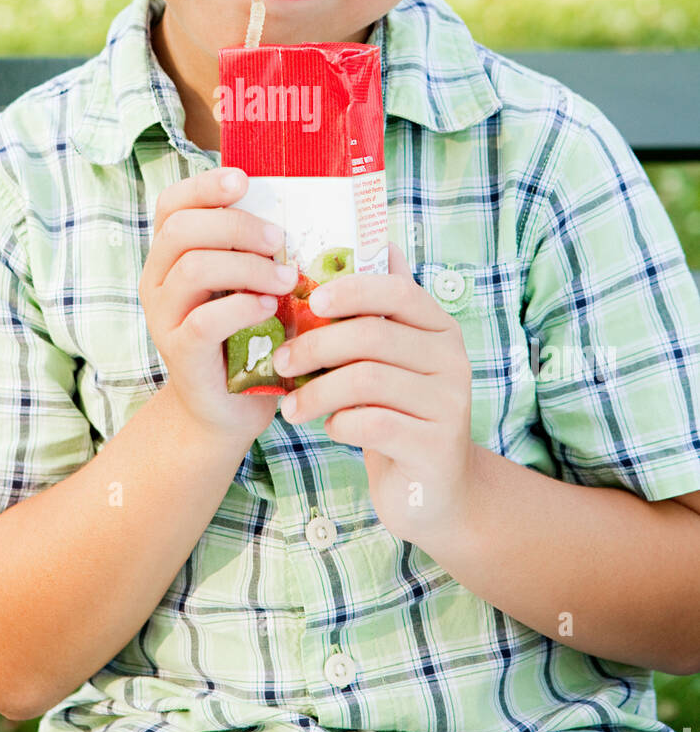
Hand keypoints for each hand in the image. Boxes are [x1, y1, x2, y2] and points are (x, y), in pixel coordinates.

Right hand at [138, 165, 295, 442]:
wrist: (231, 406)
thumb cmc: (251, 334)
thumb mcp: (252, 283)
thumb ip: (262, 249)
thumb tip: (312, 205)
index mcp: (173, 255)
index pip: (172, 204)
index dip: (204, 186)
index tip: (245, 180)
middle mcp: (159, 280)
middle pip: (182, 229)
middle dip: (237, 226)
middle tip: (280, 240)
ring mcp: (164, 317)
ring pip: (194, 268)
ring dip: (248, 266)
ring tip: (287, 279)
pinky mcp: (180, 353)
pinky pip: (205, 320)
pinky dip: (242, 308)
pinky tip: (270, 308)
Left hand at [273, 241, 478, 545]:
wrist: (432, 491)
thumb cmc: (399, 412)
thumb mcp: (393, 358)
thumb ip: (382, 309)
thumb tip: (376, 240)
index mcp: (439, 327)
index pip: (396, 291)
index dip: (350, 290)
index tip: (310, 301)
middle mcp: (452, 359)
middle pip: (372, 336)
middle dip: (315, 346)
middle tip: (280, 362)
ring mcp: (448, 403)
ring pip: (366, 380)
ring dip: (317, 391)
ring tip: (291, 406)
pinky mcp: (434, 446)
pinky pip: (372, 423)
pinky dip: (339, 424)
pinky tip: (330, 428)